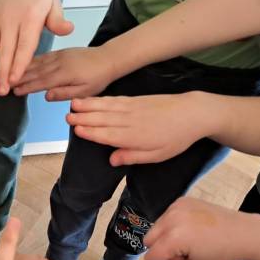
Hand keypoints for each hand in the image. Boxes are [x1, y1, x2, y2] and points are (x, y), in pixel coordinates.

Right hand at [0, 0, 72, 95]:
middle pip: (5, 50)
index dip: (19, 63)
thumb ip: (58, 20)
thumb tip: (68, 30)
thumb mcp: (54, 3)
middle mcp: (10, 20)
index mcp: (29, 18)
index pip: (24, 45)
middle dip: (1, 71)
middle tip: (1, 90)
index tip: (14, 79)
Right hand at [13, 46, 115, 99]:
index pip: (41, 82)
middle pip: (35, 71)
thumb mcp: (85, 91)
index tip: (15, 91)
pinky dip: (32, 60)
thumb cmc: (98, 78)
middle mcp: (59, 63)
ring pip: (37, 62)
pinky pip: (43, 56)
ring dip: (23, 68)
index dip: (26, 87)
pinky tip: (24, 62)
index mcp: (65, 74)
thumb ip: (65, 93)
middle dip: (19, 77)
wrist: (108, 59)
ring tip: (10, 73)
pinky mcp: (61, 52)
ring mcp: (59, 56)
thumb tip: (46, 95)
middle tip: (6, 83)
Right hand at [67, 93, 213, 165]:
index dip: (90, 132)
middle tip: (67, 118)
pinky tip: (92, 99)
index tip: (76, 131)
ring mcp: (132, 108)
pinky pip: (114, 100)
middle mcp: (130, 121)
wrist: (192, 113)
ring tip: (73, 105)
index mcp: (134, 137)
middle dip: (84, 119)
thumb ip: (133, 156)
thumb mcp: (157, 155)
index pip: (107, 135)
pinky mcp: (136, 100)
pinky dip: (101, 99)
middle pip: (102, 119)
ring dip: (88, 106)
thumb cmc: (176, 138)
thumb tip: (112, 160)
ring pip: (105, 107)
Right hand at [143, 197, 259, 259]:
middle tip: (182, 251)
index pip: (150, 256)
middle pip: (148, 240)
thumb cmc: (220, 253)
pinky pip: (165, 216)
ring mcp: (175, 206)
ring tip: (188, 238)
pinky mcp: (181, 200)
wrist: (241, 232)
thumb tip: (163, 255)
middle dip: (161, 248)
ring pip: (155, 227)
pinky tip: (190, 227)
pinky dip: (172, 224)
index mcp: (175, 238)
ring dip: (165, 236)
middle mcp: (171, 219)